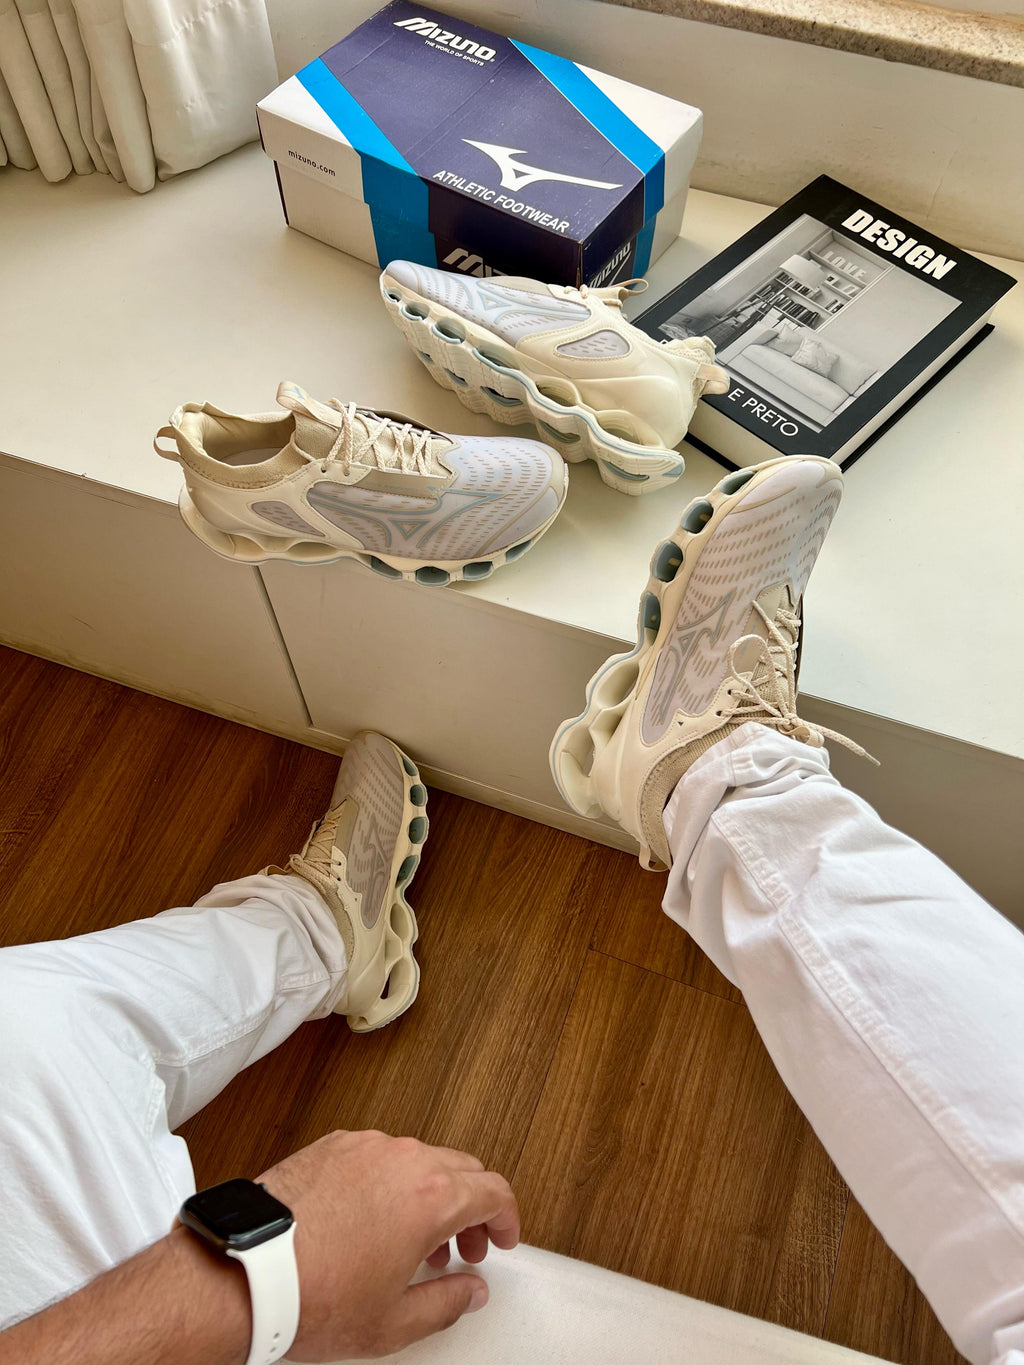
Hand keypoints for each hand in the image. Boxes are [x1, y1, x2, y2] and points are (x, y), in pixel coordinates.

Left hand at [257, 1130, 519, 1360]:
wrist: (247, 1273)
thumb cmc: (313, 1295)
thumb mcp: (394, 1322)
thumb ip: (447, 1303)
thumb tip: (469, 1291)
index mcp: (431, 1196)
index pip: (494, 1190)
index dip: (507, 1218)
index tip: (503, 1238)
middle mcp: (403, 1159)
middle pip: (462, 1169)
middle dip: (472, 1209)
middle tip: (462, 1248)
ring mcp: (366, 1147)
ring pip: (420, 1158)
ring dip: (431, 1193)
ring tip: (412, 1239)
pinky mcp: (333, 1145)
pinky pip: (379, 1155)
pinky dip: (391, 1180)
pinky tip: (372, 1218)